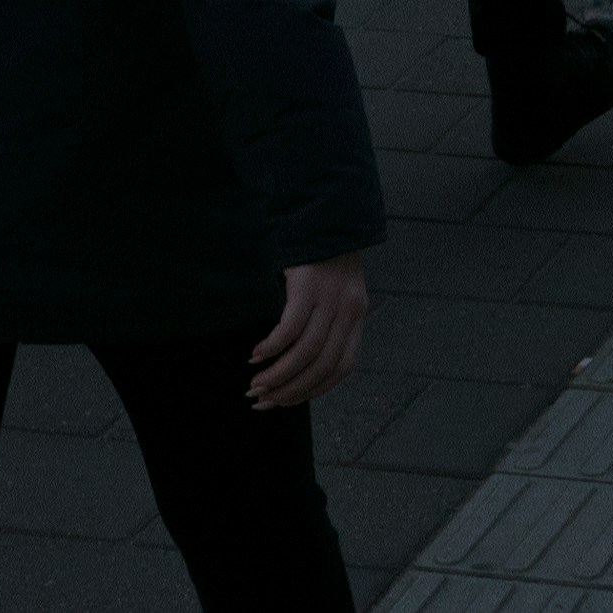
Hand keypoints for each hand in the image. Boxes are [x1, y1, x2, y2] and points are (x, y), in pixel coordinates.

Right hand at [250, 256, 368, 408]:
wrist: (324, 210)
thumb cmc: (322, 255)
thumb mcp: (335, 292)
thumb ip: (327, 323)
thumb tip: (296, 364)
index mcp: (357, 316)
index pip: (341, 369)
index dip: (312, 391)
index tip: (284, 402)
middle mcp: (348, 311)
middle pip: (322, 366)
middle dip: (290, 391)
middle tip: (261, 400)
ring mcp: (330, 299)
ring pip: (306, 353)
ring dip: (278, 374)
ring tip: (255, 383)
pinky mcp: (308, 286)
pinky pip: (290, 328)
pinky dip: (272, 346)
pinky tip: (255, 354)